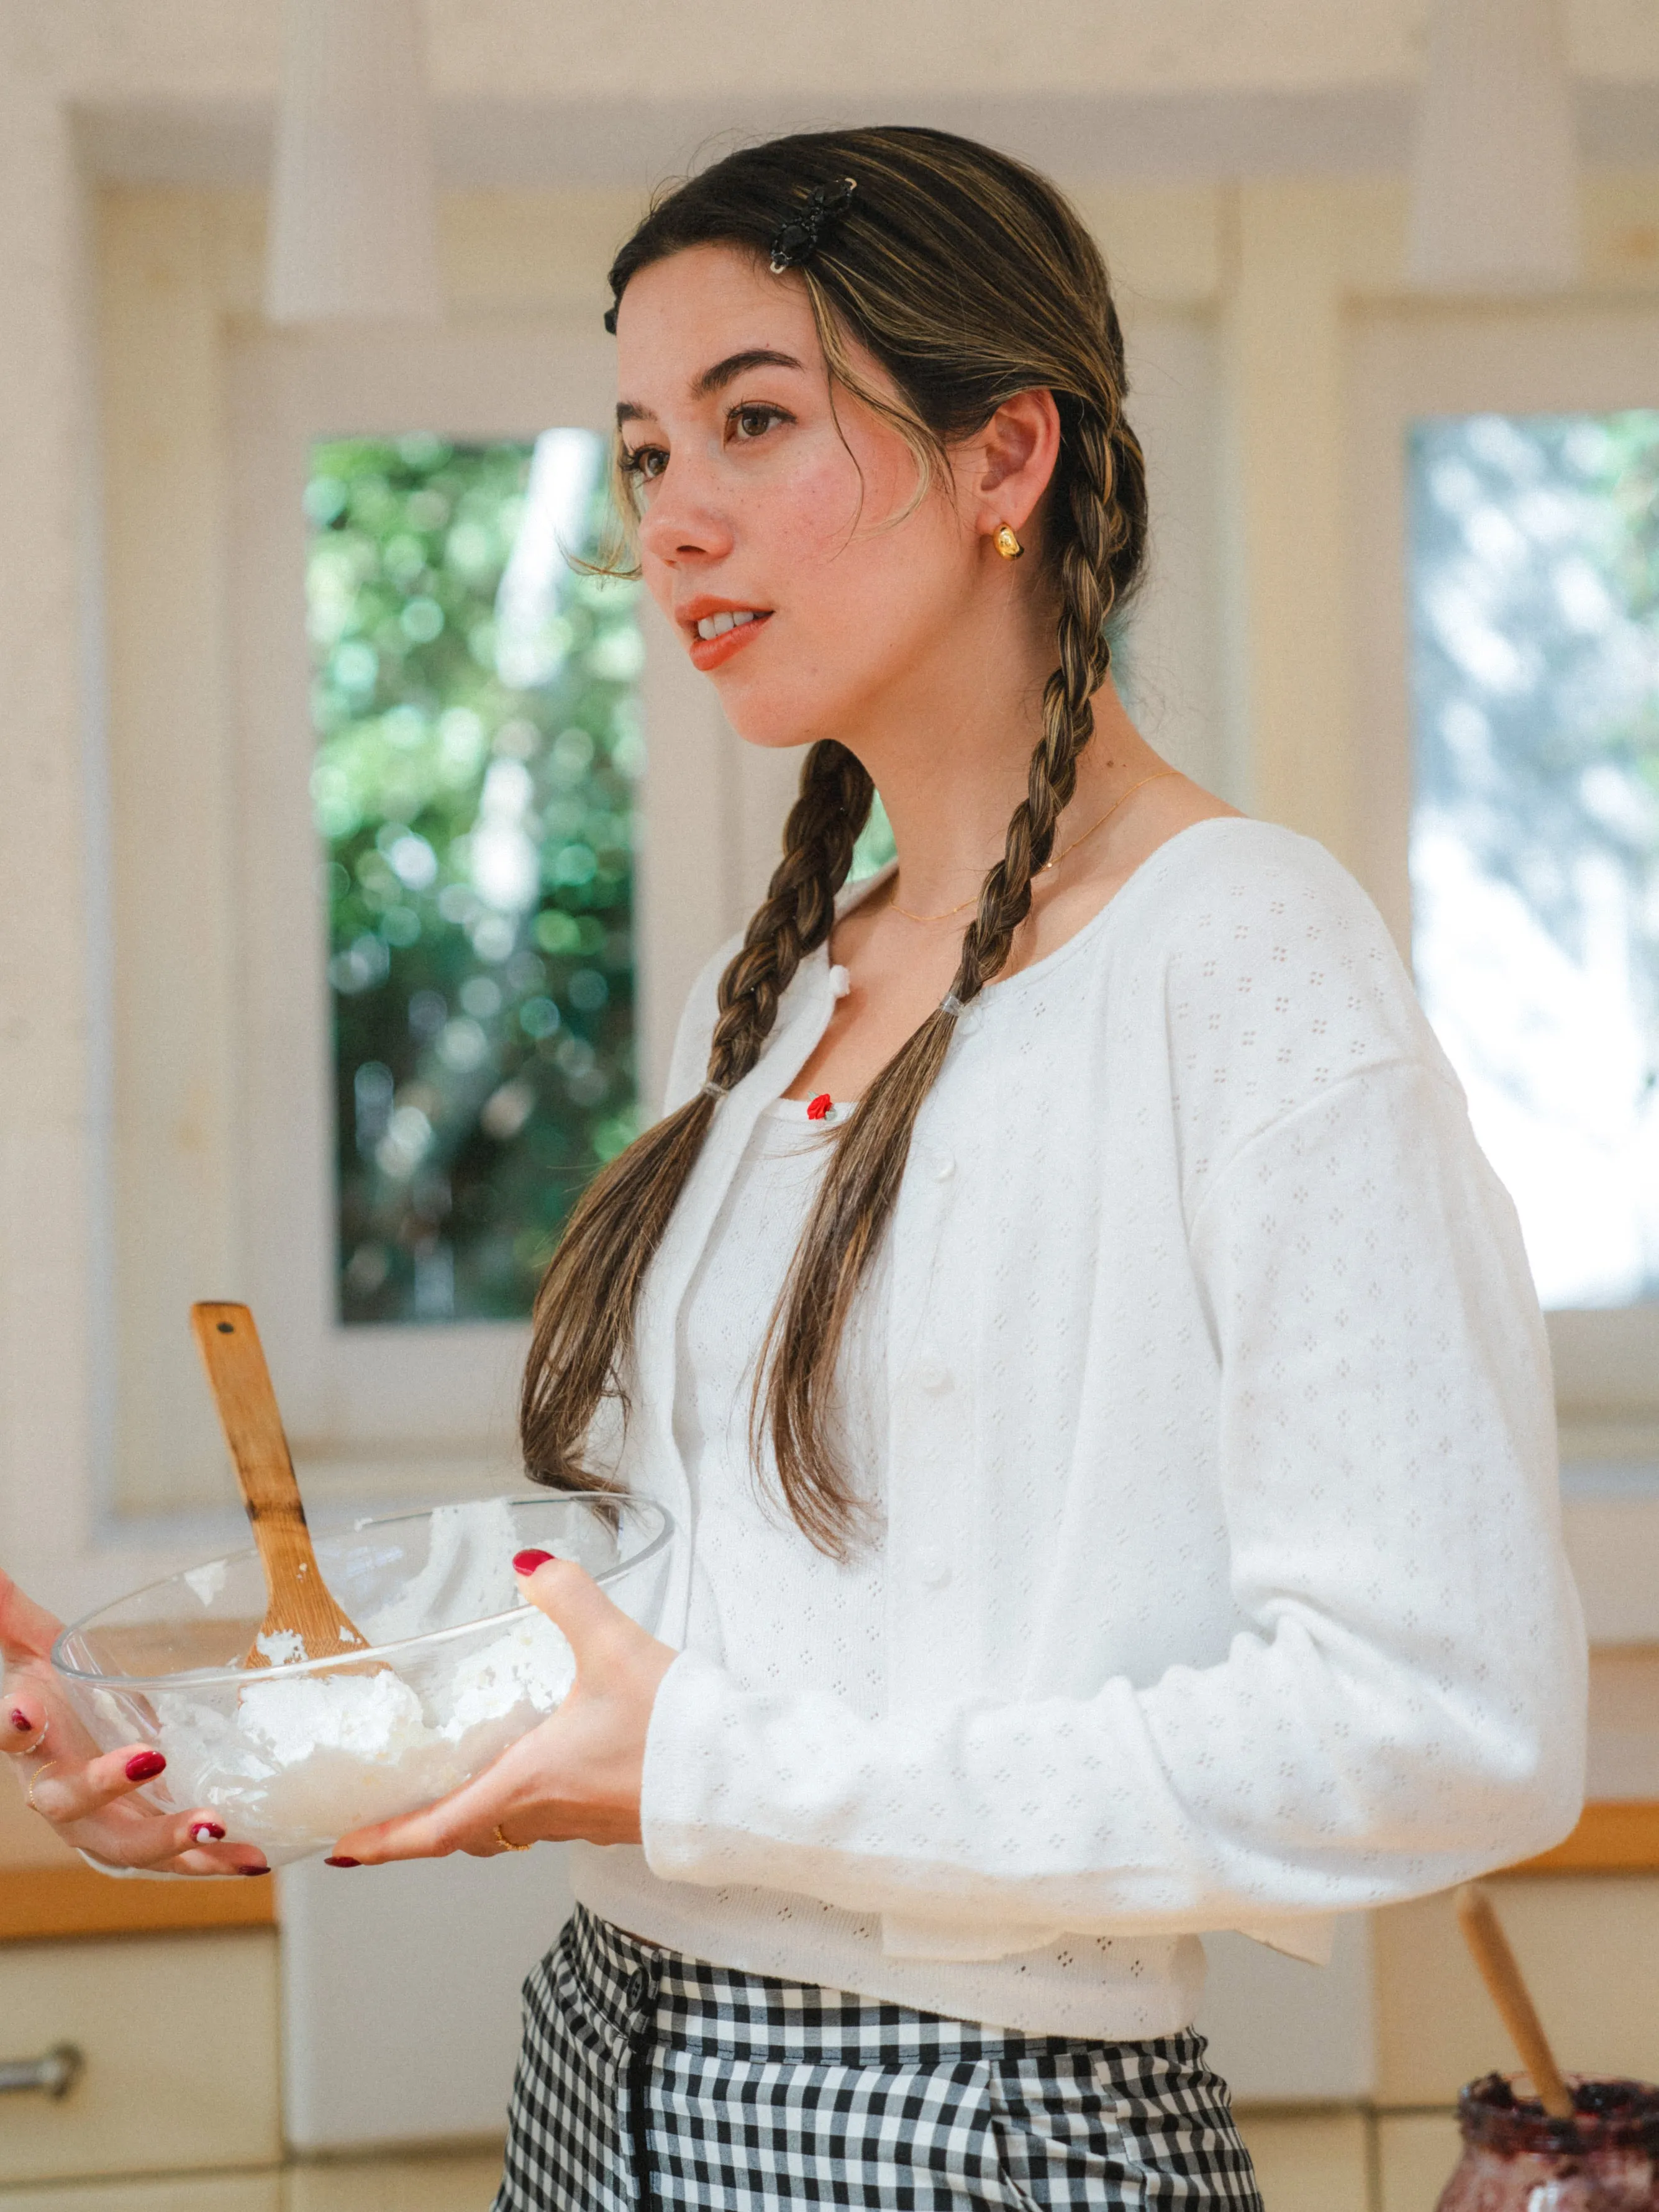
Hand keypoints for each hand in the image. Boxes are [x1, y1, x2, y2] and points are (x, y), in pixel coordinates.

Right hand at [1, 1568, 269, 1876]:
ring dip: (172, 1842)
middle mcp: (60, 1793)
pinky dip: (215, 1862)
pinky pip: (179, 1860)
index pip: (9, 1735)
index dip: (11, 1727)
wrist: (80, 1745)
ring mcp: (106, 1825)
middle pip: (72, 1803)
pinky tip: (257, 1856)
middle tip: (150, 1757)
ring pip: (131, 1846)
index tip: (24, 1708)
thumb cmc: (53, 1694)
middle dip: (108, 1787)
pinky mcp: (151, 1839)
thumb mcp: (33, 1646)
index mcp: (30, 1744)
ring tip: (217, 1824)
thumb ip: (10, 1612)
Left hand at [328, 1552, 676, 1864]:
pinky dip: (522, 1799)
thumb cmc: (675, 1732)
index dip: (385, 1841)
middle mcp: (546, 1813)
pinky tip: (538, 1757)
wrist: (740, 1781)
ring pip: (509, 1825)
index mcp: (528, 1782)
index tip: (342, 1848)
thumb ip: (569, 1599)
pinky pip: (548, 1816)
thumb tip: (529, 1568)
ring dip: (476, 1808)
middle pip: (469, 1831)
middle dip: (426, 1823)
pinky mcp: (612, 1817)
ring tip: (456, 1776)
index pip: (437, 1828)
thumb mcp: (615, 1648)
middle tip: (392, 1805)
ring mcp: (581, 1822)